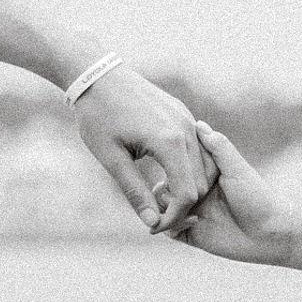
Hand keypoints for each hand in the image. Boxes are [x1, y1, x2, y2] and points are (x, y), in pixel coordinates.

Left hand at [70, 66, 216, 231]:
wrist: (97, 74)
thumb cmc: (98, 115)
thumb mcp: (111, 158)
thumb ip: (135, 191)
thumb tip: (152, 223)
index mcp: (169, 141)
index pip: (187, 193)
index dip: (175, 217)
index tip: (155, 227)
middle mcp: (186, 129)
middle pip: (201, 182)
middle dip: (184, 205)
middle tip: (158, 217)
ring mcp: (187, 119)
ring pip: (205, 166)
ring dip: (188, 187)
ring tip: (162, 197)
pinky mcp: (183, 114)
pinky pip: (198, 148)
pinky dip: (189, 168)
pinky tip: (166, 176)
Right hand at [171, 124, 301, 264]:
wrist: (269, 235)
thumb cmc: (257, 197)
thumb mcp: (237, 169)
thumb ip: (218, 148)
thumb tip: (198, 123)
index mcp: (204, 175)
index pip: (175, 165)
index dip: (169, 165)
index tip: (168, 162)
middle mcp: (195, 193)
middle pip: (164, 187)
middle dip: (163, 190)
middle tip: (171, 191)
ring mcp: (191, 213)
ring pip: (161, 208)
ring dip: (164, 208)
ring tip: (179, 208)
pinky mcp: (190, 234)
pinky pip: (168, 229)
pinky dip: (169, 225)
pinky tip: (191, 222)